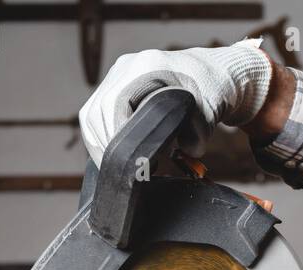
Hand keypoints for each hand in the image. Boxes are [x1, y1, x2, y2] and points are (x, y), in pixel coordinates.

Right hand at [78, 40, 271, 165]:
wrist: (210, 75)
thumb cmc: (210, 91)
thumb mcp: (209, 112)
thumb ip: (198, 133)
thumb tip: (189, 151)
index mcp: (147, 67)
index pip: (115, 104)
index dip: (116, 136)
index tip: (126, 161)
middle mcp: (127, 66)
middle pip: (98, 111)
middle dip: (107, 145)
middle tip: (122, 170)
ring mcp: (118, 74)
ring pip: (92, 114)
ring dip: (100, 143)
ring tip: (117, 165)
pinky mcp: (114, 85)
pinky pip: (96, 113)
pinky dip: (101, 135)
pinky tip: (114, 152)